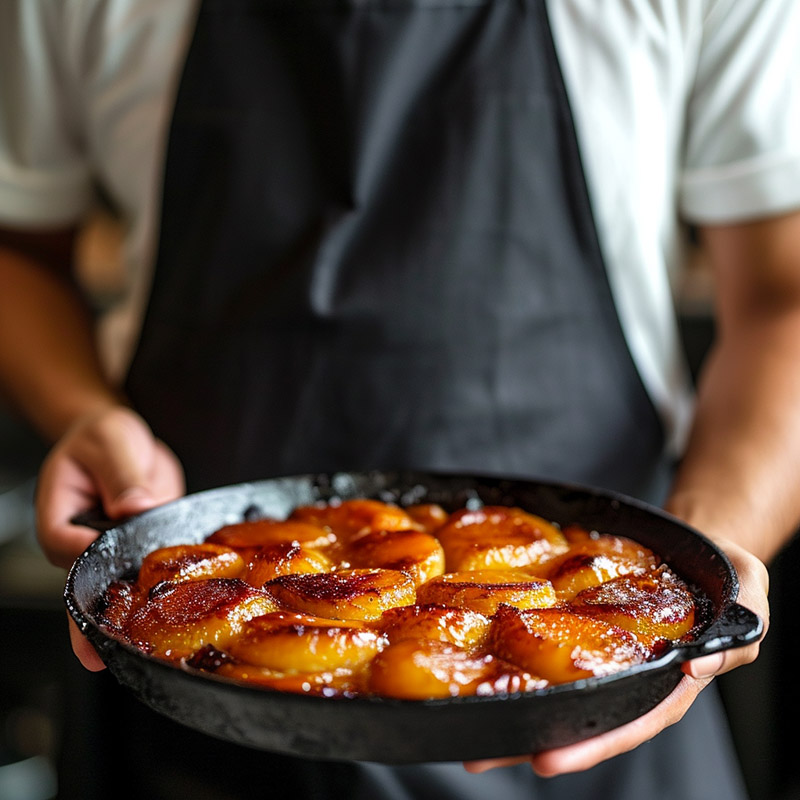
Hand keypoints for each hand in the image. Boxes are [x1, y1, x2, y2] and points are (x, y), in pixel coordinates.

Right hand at [35, 405, 184, 668]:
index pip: (70, 545)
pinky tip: (169, 620)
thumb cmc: (102, 437)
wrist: (122, 441)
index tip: (117, 557)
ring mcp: (112, 551)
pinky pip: (147, 577)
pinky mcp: (140, 551)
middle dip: (91, 623)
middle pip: (83, 587)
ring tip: (136, 650)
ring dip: (126, 618)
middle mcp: (82, 542)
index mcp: (61, 517)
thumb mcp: (111, 442)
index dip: (92, 555)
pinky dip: (158, 595)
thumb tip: (135, 505)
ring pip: (116, 591)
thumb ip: (122, 474)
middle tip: (99, 657)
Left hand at [463, 538, 768, 776]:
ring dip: (516, 708)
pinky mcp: (582, 622)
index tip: (549, 761)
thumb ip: (737, 630)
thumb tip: (697, 665)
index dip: (592, 744)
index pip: (630, 721)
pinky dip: (519, 657)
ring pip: (559, 687)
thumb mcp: (749, 590)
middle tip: (482, 757)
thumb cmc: (726, 571)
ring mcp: (604, 650)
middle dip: (533, 738)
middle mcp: (631, 673)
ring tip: (469, 727)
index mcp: (671, 678)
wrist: (697, 544)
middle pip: (581, 714)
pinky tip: (485, 666)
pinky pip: (550, 643)